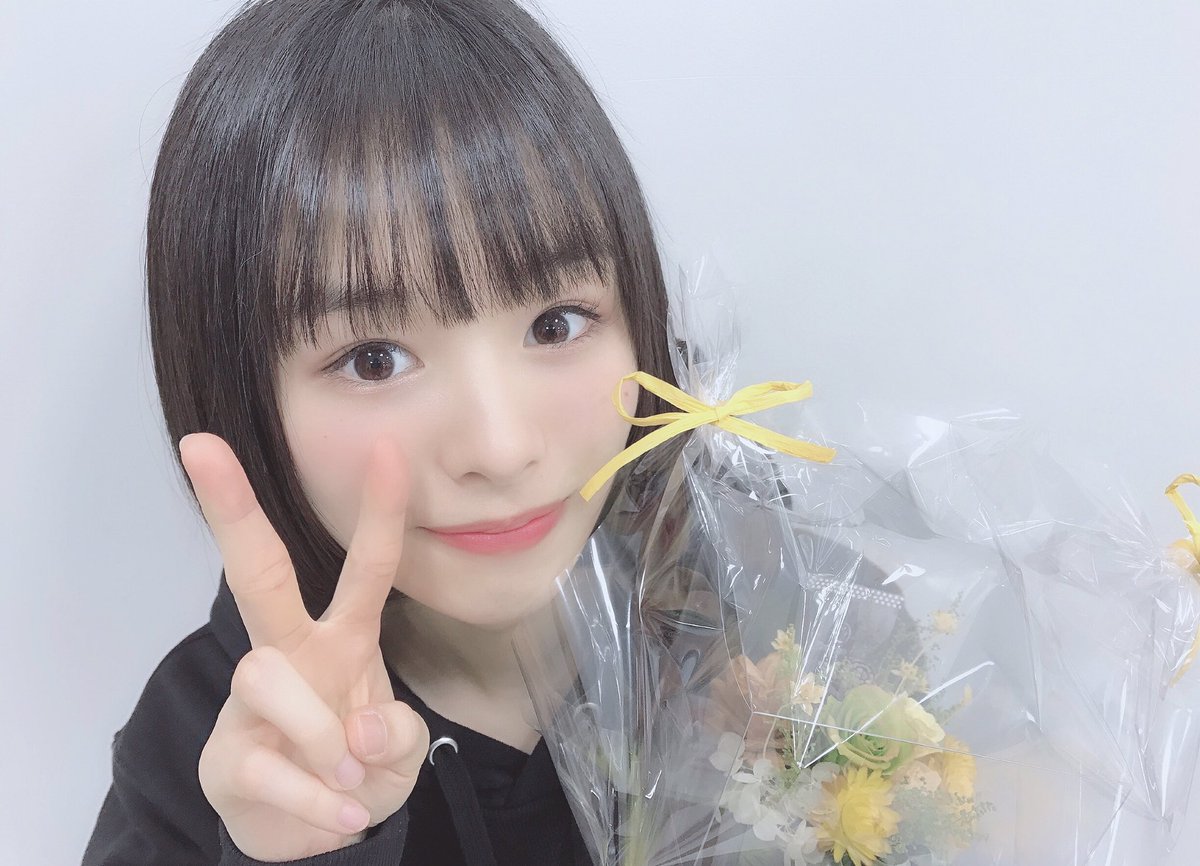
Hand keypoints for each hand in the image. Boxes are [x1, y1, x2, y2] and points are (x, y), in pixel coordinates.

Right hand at [181, 433, 429, 860]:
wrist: (313, 834)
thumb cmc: (359, 769)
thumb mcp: (402, 751)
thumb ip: (396, 733)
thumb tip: (359, 731)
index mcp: (344, 641)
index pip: (367, 570)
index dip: (381, 514)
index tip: (387, 450)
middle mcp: (294, 655)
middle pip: (260, 575)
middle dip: (235, 512)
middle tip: (202, 448)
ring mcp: (253, 704)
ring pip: (266, 676)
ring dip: (321, 735)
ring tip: (351, 779)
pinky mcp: (227, 757)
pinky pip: (269, 768)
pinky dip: (317, 800)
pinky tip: (341, 816)